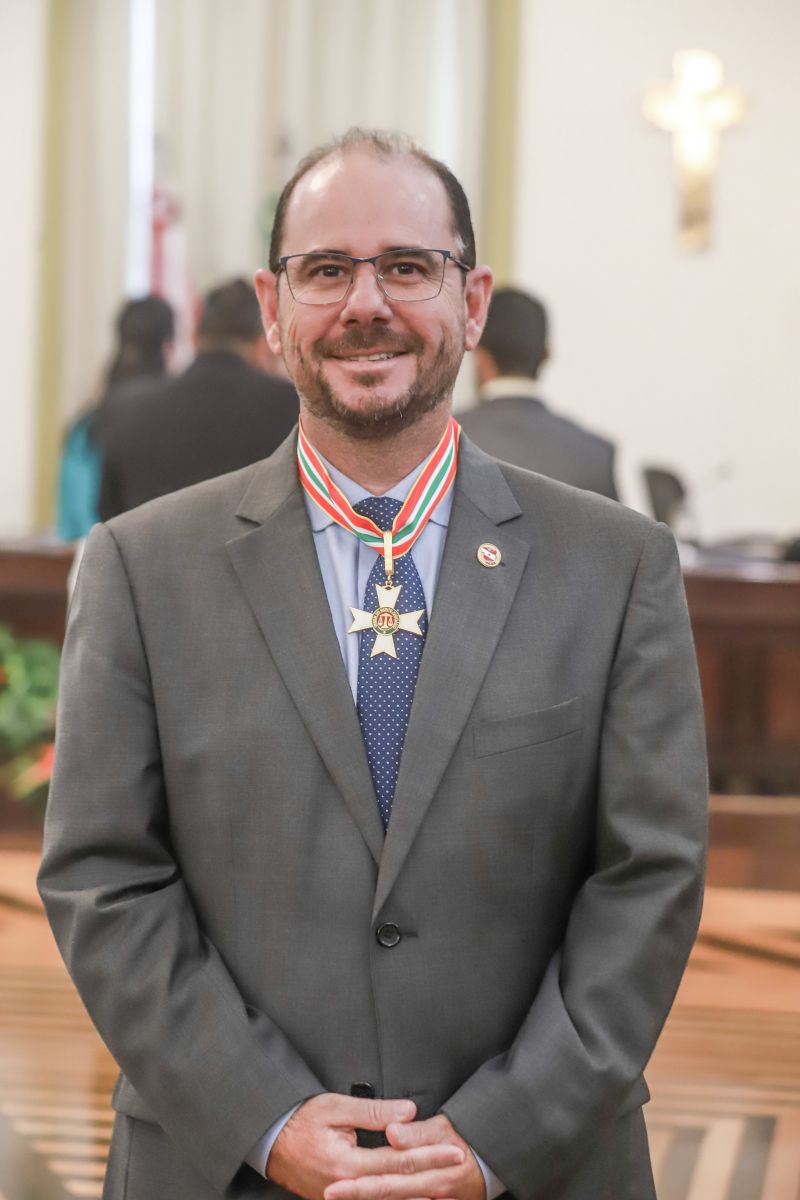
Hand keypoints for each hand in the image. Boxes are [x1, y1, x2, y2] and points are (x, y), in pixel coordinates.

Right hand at [267, 1094, 465, 1199]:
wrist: (268, 1141)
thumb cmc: (300, 1119)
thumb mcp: (335, 1107)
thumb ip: (373, 1112)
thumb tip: (408, 1112)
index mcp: (349, 1164)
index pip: (399, 1161)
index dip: (430, 1156)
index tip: (455, 1151)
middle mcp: (348, 1188)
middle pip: (399, 1187)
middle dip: (432, 1178)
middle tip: (459, 1170)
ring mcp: (341, 1198)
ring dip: (416, 1196)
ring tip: (445, 1193)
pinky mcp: (338, 1199)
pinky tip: (411, 1197)